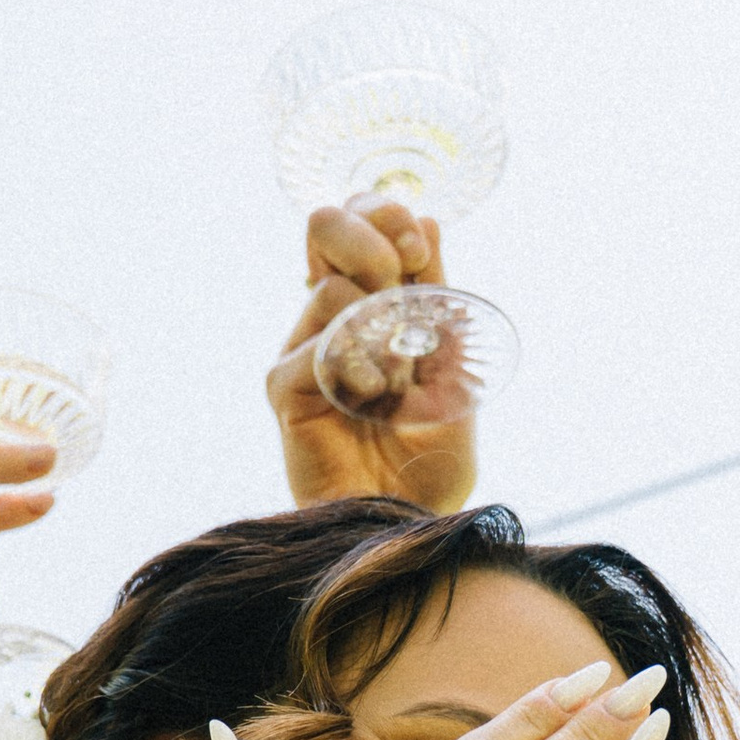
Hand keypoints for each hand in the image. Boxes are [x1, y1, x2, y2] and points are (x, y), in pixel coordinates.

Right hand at [265, 204, 477, 511]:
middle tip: (402, 281)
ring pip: (325, 280)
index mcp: (377, 301)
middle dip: (372, 237)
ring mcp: (305, 347)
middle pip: (327, 222)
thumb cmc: (432, 458)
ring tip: (395, 378)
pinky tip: (372, 401)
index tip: (421, 253)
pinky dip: (356, 367)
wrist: (408, 523)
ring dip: (378, 322)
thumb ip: (438, 300)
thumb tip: (429, 221)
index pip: (365, 219)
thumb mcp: (454, 367)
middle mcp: (334, 315)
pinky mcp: (285, 385)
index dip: (391, 217)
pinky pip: (316, 345)